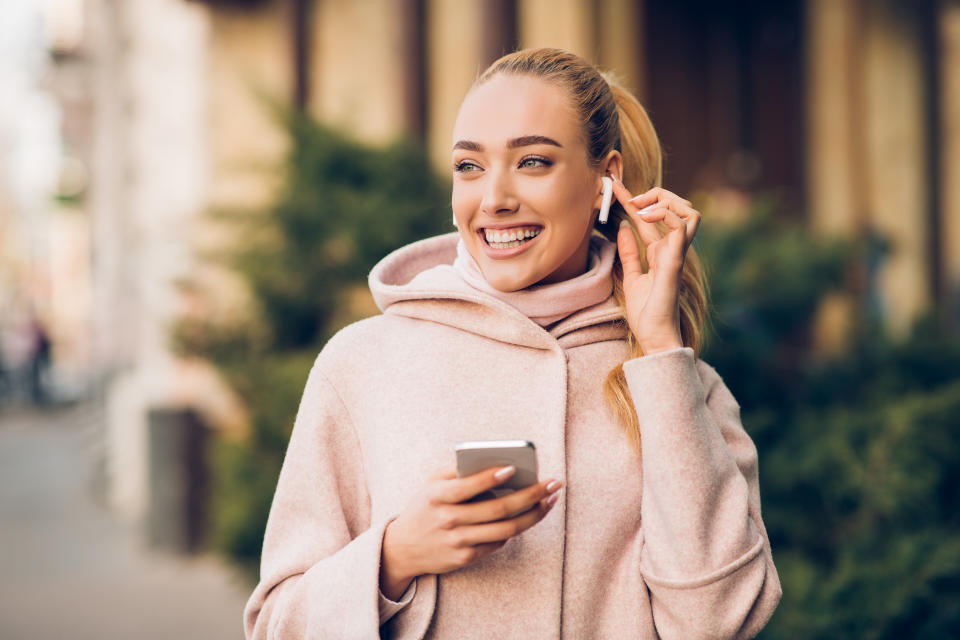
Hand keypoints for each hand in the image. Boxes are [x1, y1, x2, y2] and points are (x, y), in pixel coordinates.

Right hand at [380, 463, 561, 595]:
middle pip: (499, 509)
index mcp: (438, 496)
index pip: (469, 486)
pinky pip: (499, 542)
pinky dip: (515, 528)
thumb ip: (457, 471)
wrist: (403, 548)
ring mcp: (458, 541)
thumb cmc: (424, 507)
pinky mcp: (466, 558)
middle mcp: (449, 520)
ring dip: (534, 514)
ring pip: (507, 529)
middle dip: (531, 495)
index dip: (492, 477)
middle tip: (553, 483)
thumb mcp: (431, 484)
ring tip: (550, 500)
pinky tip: (528, 515)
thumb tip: (496, 462)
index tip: (514, 468)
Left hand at [608, 177, 700, 354]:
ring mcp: (677, 253)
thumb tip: (623, 227)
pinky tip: (644, 217)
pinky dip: (663, 213)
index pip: (651, 217)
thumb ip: (629, 252)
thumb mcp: (631, 276)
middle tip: (629, 198)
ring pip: (689, 210)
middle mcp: (673, 249)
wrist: (654, 336)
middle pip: (678, 206)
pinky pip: (680, 225)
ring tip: (639, 206)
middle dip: (655, 193)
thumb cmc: (646, 313)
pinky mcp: (676, 260)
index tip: (613, 184)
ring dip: (664, 200)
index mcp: (662, 252)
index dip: (633, 198)